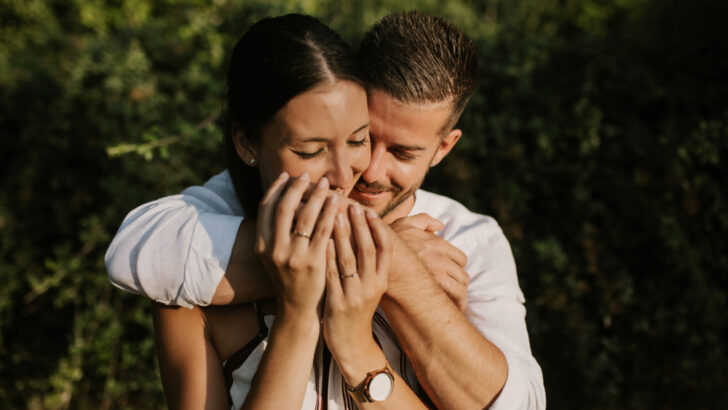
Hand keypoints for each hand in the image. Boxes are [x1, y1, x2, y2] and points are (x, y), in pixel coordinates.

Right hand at [255, 172, 338, 319]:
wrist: (298, 309)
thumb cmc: (289, 277)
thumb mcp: (273, 256)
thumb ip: (275, 231)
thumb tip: (284, 197)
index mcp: (261, 245)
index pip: (265, 208)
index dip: (276, 189)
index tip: (287, 176)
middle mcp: (274, 250)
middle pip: (283, 208)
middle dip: (296, 188)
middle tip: (307, 176)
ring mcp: (293, 256)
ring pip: (304, 216)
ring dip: (315, 196)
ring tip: (325, 184)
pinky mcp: (313, 262)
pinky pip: (323, 230)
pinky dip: (329, 212)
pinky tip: (336, 202)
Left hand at [323, 203, 390, 361]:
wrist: (351, 344)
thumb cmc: (358, 309)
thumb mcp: (371, 287)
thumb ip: (369, 264)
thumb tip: (365, 234)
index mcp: (382, 281)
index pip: (385, 250)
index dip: (378, 229)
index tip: (368, 211)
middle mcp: (372, 287)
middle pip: (368, 250)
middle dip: (359, 226)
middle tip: (350, 206)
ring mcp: (355, 296)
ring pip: (349, 260)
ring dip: (342, 236)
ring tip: (334, 215)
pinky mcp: (337, 304)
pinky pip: (332, 276)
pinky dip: (328, 257)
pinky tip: (321, 241)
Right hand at [390, 214, 469, 310]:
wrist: (373, 255)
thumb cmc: (388, 240)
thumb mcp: (404, 223)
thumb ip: (424, 220)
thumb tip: (440, 225)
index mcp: (438, 244)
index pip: (461, 260)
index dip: (457, 269)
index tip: (452, 276)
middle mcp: (440, 259)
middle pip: (463, 277)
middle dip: (459, 285)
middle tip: (453, 294)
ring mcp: (436, 275)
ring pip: (460, 291)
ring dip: (459, 299)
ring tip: (453, 306)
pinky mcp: (429, 290)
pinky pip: (449, 301)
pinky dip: (452, 307)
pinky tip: (445, 311)